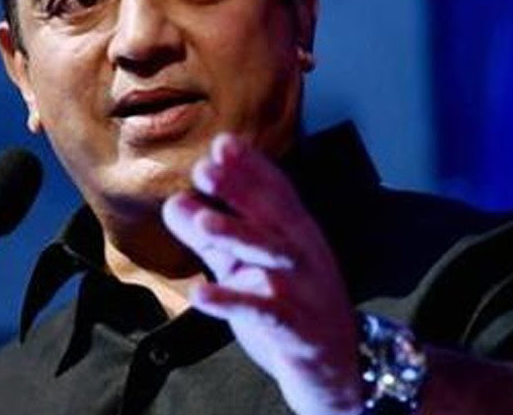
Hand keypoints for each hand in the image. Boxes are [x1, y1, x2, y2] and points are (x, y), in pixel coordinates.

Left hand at [161, 133, 361, 414]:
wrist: (338, 370)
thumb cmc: (290, 308)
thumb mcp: (248, 267)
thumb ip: (213, 237)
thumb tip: (174, 202)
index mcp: (296, 234)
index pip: (277, 192)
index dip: (252, 166)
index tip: (223, 142)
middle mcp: (303, 255)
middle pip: (273, 215)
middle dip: (240, 189)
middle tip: (204, 169)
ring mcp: (302, 290)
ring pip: (271, 256)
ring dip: (236, 234)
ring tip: (203, 221)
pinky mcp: (295, 330)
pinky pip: (263, 312)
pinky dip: (232, 301)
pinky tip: (200, 293)